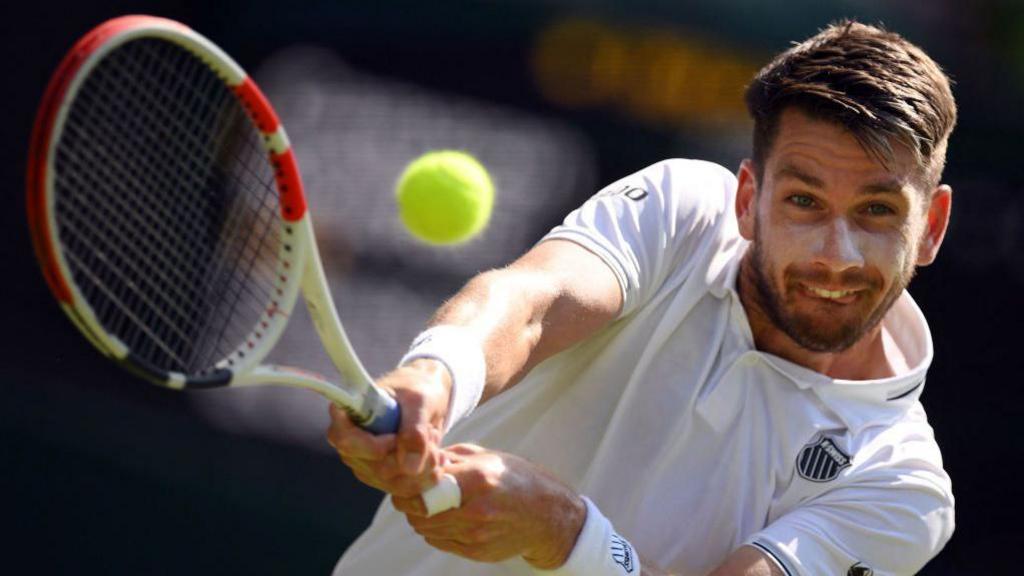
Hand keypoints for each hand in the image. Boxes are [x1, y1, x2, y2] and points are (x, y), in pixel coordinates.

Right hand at [326, 359, 451, 496]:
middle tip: (432, 435)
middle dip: (412, 457)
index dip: (371, 447)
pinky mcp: (385, 477)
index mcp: (349, 415)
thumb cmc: (418, 388)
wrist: (427, 397)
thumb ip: (414, 430)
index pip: (345, 441)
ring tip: (437, 444)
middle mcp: (353, 444)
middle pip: (376, 469)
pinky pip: (405, 489)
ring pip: (394, 484)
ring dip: (424, 468)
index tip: (395, 438)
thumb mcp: (420, 400)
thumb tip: (408, 467)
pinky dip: (427, 477)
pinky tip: (439, 458)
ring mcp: (367, 463)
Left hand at [391, 444, 586, 568]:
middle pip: (419, 510)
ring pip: (425, 528)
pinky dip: (434, 529)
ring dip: (419, 515)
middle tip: (410, 491)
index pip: (424, 485)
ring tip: (429, 503)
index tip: (406, 477)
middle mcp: (475, 509)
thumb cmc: (517, 480)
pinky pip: (439, 541)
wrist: (548, 516)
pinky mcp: (476, 552)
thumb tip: (420, 456)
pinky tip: (444, 517)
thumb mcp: (488, 457)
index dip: (408, 482)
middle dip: (408, 500)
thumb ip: (451, 457)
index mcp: (477, 479)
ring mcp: (475, 535)